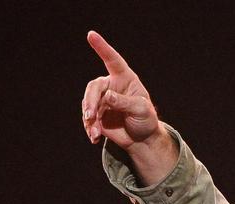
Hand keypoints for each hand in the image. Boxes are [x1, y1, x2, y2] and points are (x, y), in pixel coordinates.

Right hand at [81, 31, 160, 148]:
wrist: (143, 138)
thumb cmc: (146, 119)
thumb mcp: (140, 110)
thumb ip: (124, 102)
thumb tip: (107, 96)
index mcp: (125, 78)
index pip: (112, 60)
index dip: (102, 47)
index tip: (91, 35)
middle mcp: (111, 86)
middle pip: (94, 87)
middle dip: (91, 101)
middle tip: (90, 116)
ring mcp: (102, 100)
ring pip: (88, 103)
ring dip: (89, 118)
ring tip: (95, 132)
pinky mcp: (97, 114)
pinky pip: (88, 118)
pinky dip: (89, 128)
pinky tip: (94, 137)